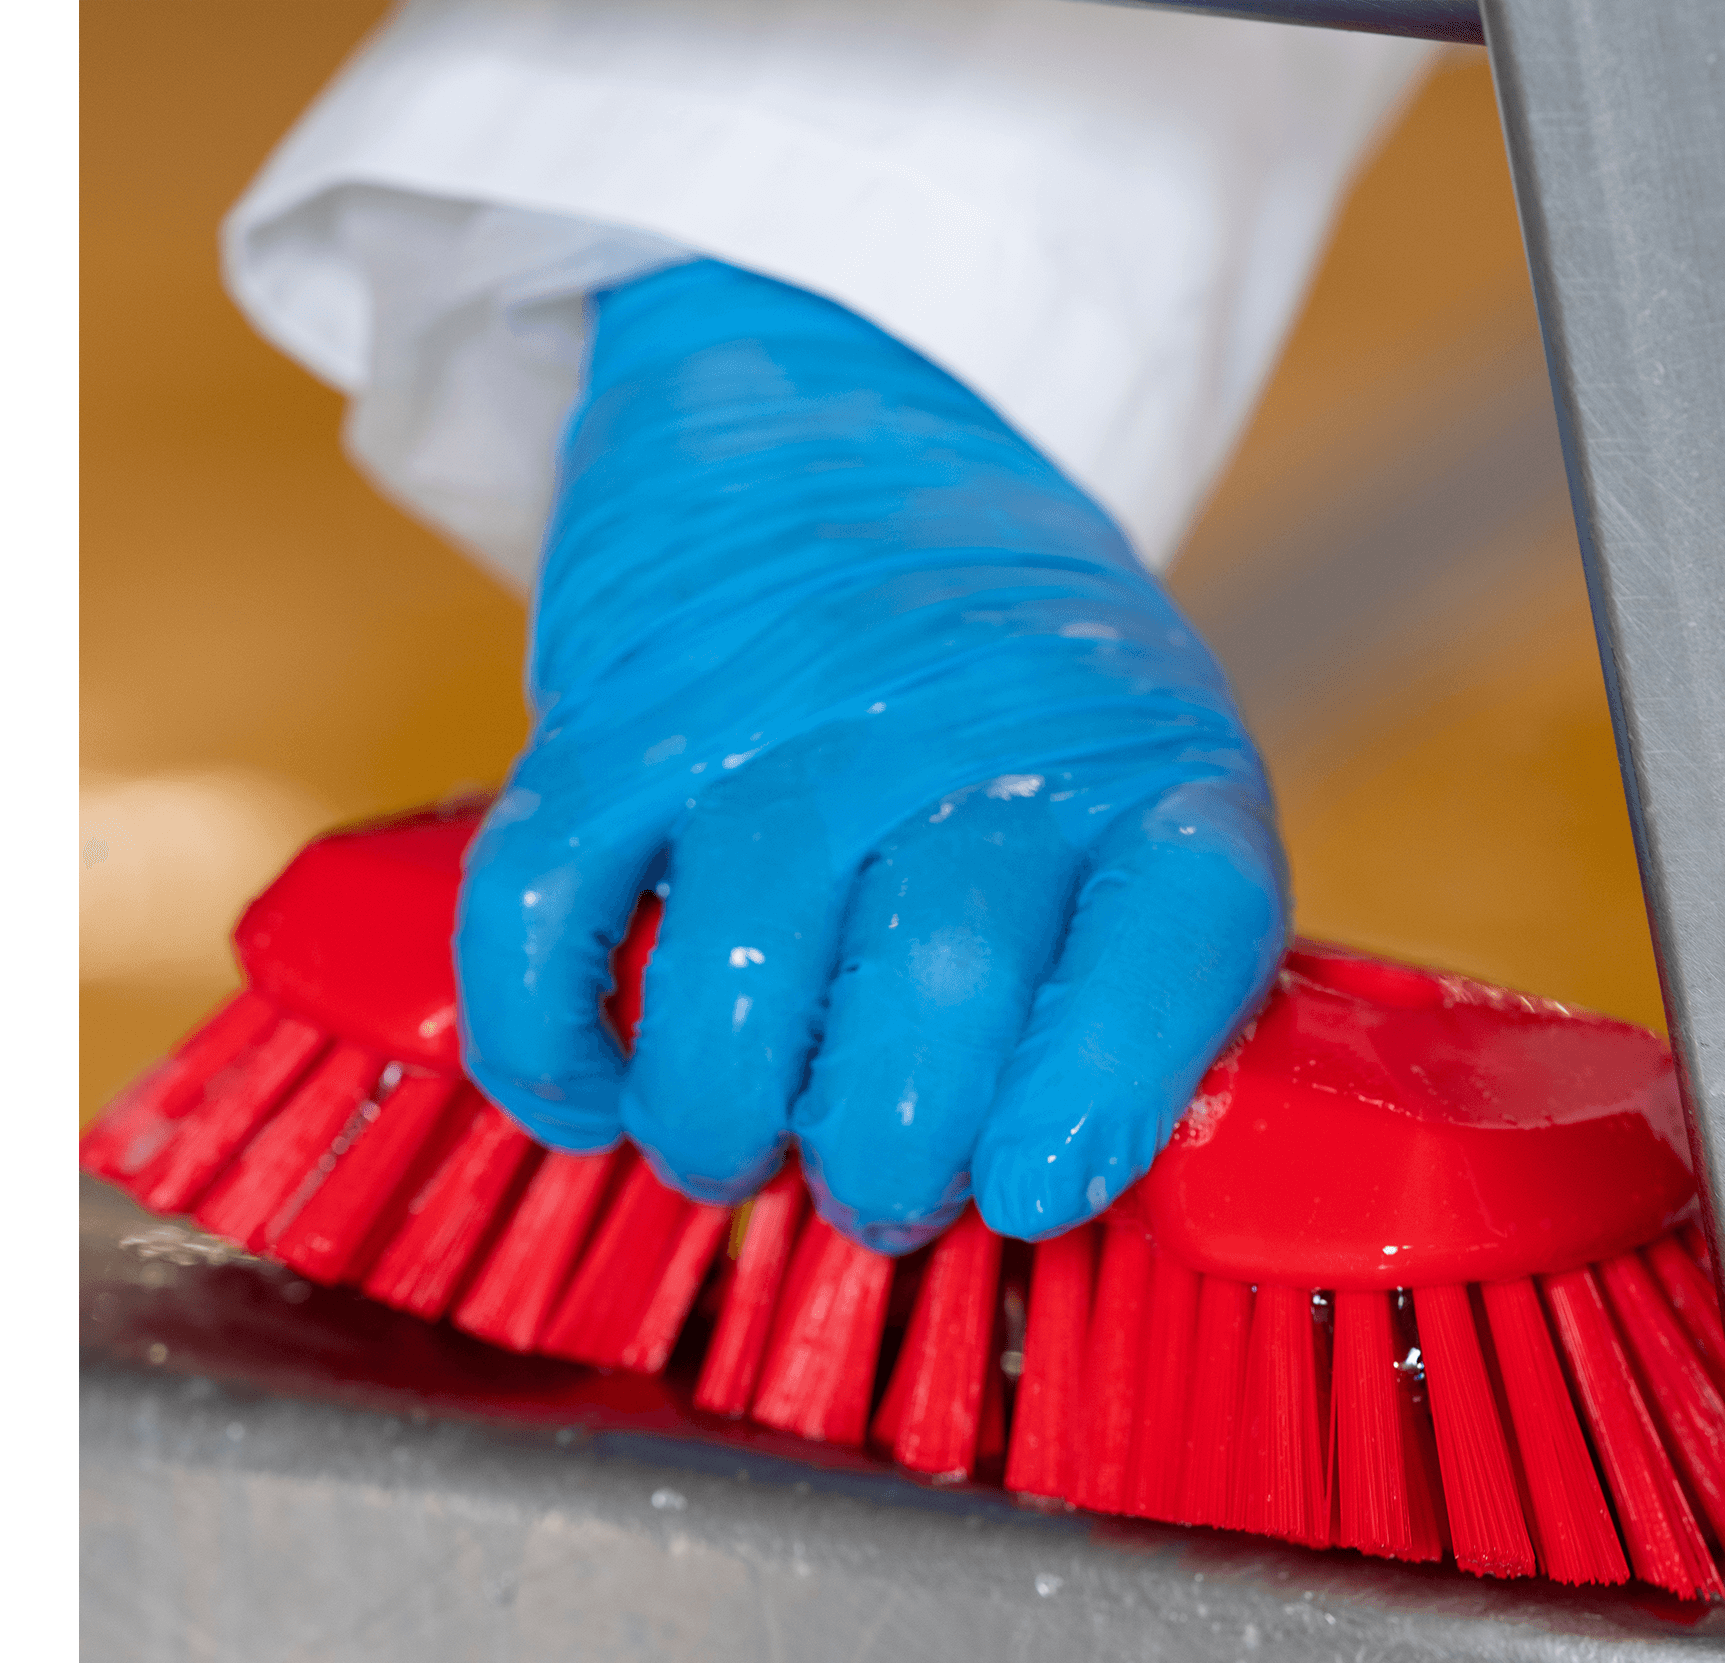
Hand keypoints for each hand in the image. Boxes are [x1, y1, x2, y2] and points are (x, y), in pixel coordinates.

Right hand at [455, 259, 1287, 1252]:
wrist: (833, 410)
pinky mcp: (615, 712)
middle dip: (889, 1148)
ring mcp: (783, 714)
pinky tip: (589, 1096)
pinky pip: (549, 905)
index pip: (1175, 932)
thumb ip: (1133, 978)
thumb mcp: (1144, 784)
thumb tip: (1056, 1191)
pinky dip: (549, 1040)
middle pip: (941, 977)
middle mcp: (976, 730)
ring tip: (734, 1149)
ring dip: (721, 1118)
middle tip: (872, 1191)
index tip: (1029, 1188)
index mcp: (1148, 766)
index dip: (1100, 1091)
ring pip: (740, 967)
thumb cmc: (1013, 686)